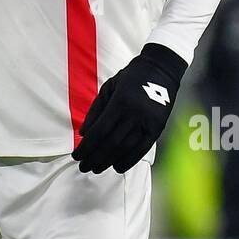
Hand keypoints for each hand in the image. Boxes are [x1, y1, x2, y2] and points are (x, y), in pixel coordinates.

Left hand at [72, 43, 186, 173]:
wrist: (161, 70)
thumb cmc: (130, 77)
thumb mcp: (108, 87)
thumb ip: (95, 111)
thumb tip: (83, 134)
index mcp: (120, 102)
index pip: (100, 131)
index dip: (87, 146)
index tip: (76, 155)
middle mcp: (135, 114)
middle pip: (111, 143)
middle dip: (95, 157)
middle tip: (83, 167)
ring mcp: (148, 122)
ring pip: (126, 148)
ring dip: (109, 161)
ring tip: (96, 168)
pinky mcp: (158, 128)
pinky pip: (142, 149)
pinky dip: (129, 160)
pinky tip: (117, 167)